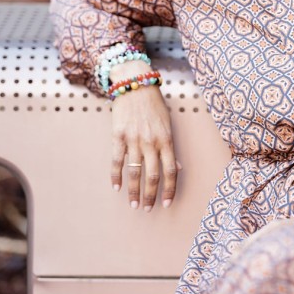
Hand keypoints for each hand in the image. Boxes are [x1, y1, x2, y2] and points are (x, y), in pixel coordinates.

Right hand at [110, 80, 179, 210]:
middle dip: (151, 195)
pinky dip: (116, 176)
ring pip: (134, 172)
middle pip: (153, 176)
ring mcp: (134, 139)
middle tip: (148, 208)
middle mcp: (151, 142)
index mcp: (167, 140)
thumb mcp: (168, 124)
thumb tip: (177, 168)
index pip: (171, 171)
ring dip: (134, 191)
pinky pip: (117, 161)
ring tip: (134, 203)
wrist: (135, 85)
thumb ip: (171, 147)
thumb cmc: (154, 105)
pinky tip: (116, 187)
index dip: (169, 189)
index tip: (166, 203)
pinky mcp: (118, 136)